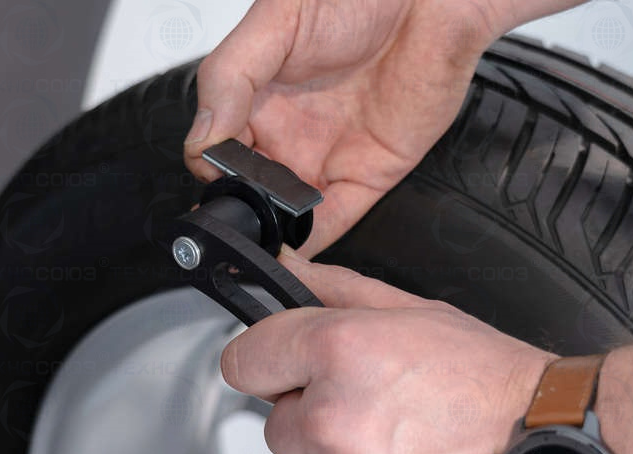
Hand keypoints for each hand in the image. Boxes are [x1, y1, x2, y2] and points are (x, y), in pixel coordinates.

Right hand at [184, 0, 508, 257]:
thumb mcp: (275, 23)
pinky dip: (310, 243)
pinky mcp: (368, 177)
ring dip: (270, 235)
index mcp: (256, 98)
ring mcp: (325, 158)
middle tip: (234, 218)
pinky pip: (333, 222)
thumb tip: (202, 137)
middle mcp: (287, 133)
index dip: (209, 170)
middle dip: (237, 212)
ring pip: (286, 216)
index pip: (214, 151)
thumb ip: (229, 79)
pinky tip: (292, 249)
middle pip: (248, 191)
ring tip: (260, 241)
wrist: (431, 2)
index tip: (213, 178)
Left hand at [220, 249, 555, 453]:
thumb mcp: (417, 312)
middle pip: (279, 426)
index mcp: (338, 351)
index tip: (287, 376)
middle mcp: (332, 418)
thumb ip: (336, 289)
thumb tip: (283, 268)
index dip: (269, 367)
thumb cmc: (497, 384)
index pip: (245, 362)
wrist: (558, 453)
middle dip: (319, 423)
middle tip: (384, 418)